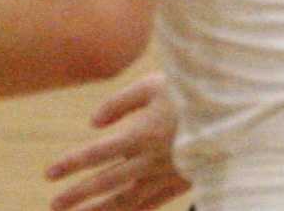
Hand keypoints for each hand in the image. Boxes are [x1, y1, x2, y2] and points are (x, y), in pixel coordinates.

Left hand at [46, 73, 189, 210]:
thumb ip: (120, 103)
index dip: (71, 164)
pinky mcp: (180, 183)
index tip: (49, 174)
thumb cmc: (193, 91)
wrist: (235, 112)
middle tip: (55, 204)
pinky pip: (151, 205)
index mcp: (140, 134)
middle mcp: (148, 160)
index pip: (96, 153)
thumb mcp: (154, 85)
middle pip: (105, 182)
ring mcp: (165, 176)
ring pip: (126, 201)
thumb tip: (92, 124)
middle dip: (78, 195)